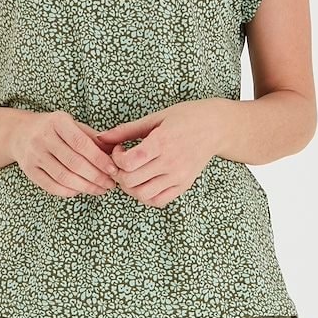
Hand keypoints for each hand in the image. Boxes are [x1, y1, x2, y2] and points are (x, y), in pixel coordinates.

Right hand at [12, 110, 119, 197]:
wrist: (20, 133)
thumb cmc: (54, 128)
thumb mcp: (72, 124)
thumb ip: (92, 137)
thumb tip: (115, 152)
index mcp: (57, 121)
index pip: (81, 143)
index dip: (99, 159)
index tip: (113, 169)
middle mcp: (43, 137)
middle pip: (73, 163)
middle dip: (96, 176)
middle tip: (110, 184)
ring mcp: (34, 155)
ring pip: (63, 177)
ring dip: (86, 187)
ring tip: (100, 189)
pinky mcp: (29, 170)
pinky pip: (52, 186)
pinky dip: (70, 191)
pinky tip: (82, 191)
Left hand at [95, 101, 216, 207]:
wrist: (216, 127)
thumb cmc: (185, 117)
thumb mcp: (155, 117)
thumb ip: (127, 130)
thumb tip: (101, 137)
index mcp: (162, 142)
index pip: (129, 162)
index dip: (116, 158)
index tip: (119, 149)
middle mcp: (170, 163)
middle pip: (131, 181)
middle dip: (118, 173)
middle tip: (121, 162)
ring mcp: (178, 177)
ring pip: (143, 195)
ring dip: (130, 187)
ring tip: (132, 172)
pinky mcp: (184, 186)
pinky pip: (159, 201)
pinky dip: (145, 196)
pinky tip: (144, 181)